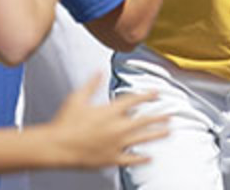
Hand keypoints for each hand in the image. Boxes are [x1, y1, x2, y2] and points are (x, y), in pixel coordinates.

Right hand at [45, 76, 167, 168]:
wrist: (58, 146)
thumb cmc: (65, 122)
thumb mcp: (77, 98)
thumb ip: (91, 84)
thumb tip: (100, 71)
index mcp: (110, 110)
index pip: (134, 100)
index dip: (147, 95)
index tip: (157, 93)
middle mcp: (117, 127)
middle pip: (145, 120)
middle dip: (160, 116)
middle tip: (171, 113)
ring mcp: (116, 144)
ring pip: (143, 138)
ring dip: (158, 134)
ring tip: (169, 131)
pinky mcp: (112, 158)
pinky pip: (131, 158)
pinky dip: (141, 158)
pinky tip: (150, 157)